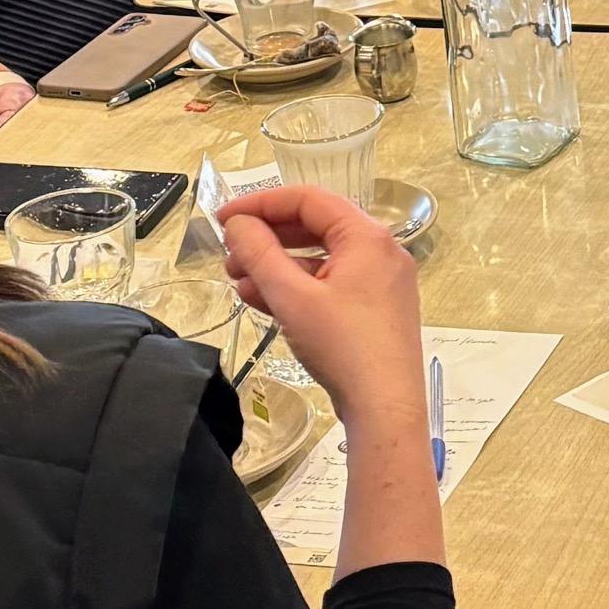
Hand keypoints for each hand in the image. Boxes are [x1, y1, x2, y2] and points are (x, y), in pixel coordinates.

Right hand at [219, 189, 425, 428]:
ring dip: (277, 266)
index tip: (223, 219)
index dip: (260, 204)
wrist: (386, 409)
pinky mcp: (375, 310)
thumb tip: (237, 224)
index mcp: (367, 236)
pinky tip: (262, 301)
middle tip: (228, 254)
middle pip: (314, 227)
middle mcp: (380, 251)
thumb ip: (259, 254)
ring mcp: (381, 282)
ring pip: (320, 259)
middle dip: (266, 239)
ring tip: (237, 282)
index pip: (308, 199)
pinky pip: (331, 284)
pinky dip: (298, 288)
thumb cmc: (342, 346)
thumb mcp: (293, 298)